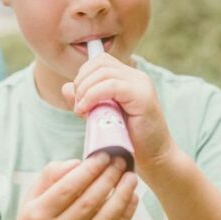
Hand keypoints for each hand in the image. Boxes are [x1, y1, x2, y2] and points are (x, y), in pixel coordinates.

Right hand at [2, 153, 138, 219]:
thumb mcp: (32, 198)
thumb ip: (51, 175)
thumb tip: (79, 162)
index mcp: (38, 215)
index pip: (69, 187)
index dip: (90, 170)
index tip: (105, 155)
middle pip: (89, 202)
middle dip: (109, 178)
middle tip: (121, 161)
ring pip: (104, 219)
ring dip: (122, 196)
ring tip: (131, 178)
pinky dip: (125, 215)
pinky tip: (132, 198)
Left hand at [61, 54, 176, 171]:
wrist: (154, 158)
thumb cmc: (129, 140)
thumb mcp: (100, 116)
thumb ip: (85, 100)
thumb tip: (66, 87)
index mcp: (128, 78)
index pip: (100, 61)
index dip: (83, 76)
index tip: (79, 100)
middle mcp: (136, 77)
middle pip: (100, 63)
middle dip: (81, 82)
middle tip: (78, 107)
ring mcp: (141, 84)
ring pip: (103, 73)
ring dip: (85, 91)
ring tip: (81, 111)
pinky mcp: (143, 96)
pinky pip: (111, 86)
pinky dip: (93, 96)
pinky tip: (86, 111)